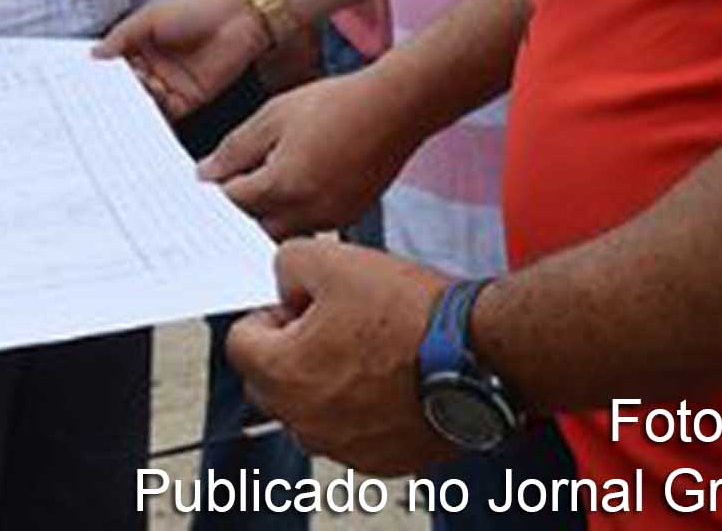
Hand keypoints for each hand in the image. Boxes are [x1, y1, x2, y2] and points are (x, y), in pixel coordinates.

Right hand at [93, 0, 268, 117]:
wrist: (239, 19)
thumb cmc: (198, 8)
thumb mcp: (150, 16)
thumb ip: (121, 36)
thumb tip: (95, 54)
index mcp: (142, 42)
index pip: (115, 62)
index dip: (102, 72)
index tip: (88, 80)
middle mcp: (154, 65)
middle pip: (128, 85)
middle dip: (116, 91)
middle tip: (103, 95)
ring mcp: (171, 83)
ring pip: (145, 100)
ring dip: (135, 101)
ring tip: (127, 98)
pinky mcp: (189, 99)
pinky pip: (167, 113)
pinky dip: (156, 113)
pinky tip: (148, 107)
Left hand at [200, 65, 420, 237]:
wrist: (395, 106)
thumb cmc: (337, 104)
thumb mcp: (273, 116)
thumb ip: (234, 149)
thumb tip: (206, 174)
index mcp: (284, 185)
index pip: (232, 203)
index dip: (215, 189)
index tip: (209, 177)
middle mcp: (308, 211)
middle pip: (255, 225)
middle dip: (241, 206)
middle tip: (236, 178)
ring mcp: (332, 218)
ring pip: (283, 231)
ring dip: (268, 213)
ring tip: (268, 177)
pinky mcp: (350, 216)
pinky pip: (310, 226)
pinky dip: (296, 213)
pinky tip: (297, 183)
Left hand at [227, 237, 458, 474]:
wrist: (480, 356)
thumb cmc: (412, 315)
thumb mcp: (335, 260)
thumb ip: (288, 263)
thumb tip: (284, 282)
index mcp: (283, 373)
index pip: (240, 342)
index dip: (269, 314)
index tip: (300, 305)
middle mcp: (304, 419)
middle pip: (269, 380)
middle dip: (290, 350)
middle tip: (333, 325)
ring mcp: (342, 445)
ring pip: (308, 409)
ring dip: (322, 382)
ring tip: (366, 351)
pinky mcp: (379, 460)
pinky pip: (348, 432)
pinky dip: (358, 409)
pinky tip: (389, 380)